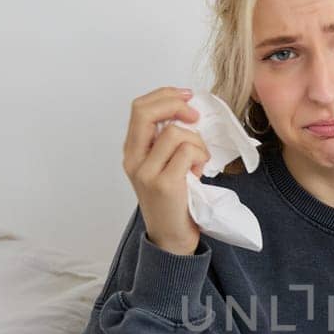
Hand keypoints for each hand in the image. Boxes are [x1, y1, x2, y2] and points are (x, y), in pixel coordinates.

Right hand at [124, 86, 210, 255]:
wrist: (171, 238)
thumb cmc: (174, 200)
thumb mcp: (163, 165)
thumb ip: (166, 141)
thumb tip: (188, 109)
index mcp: (132, 151)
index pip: (140, 107)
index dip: (165, 95)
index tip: (187, 96)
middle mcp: (133, 160)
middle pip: (146, 111)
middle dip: (176, 104)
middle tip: (195, 116)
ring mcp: (147, 172)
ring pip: (175, 132)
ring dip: (197, 142)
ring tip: (198, 161)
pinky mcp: (164, 184)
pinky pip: (188, 151)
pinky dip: (201, 157)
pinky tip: (199, 173)